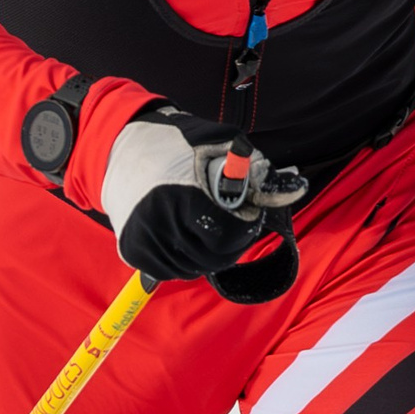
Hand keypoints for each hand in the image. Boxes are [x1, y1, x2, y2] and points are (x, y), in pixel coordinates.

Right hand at [100, 109, 305, 301]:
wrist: (120, 147)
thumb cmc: (175, 143)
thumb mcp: (220, 143)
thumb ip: (255, 170)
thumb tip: (294, 190)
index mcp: (186, 198)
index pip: (231, 236)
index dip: (243, 226)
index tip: (240, 211)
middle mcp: (161, 224)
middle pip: (214, 257)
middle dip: (227, 242)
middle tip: (221, 219)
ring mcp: (144, 241)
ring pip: (193, 268)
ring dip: (205, 254)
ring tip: (199, 225)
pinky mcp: (133, 251)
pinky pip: (170, 271)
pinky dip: (182, 259)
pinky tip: (181, 234)